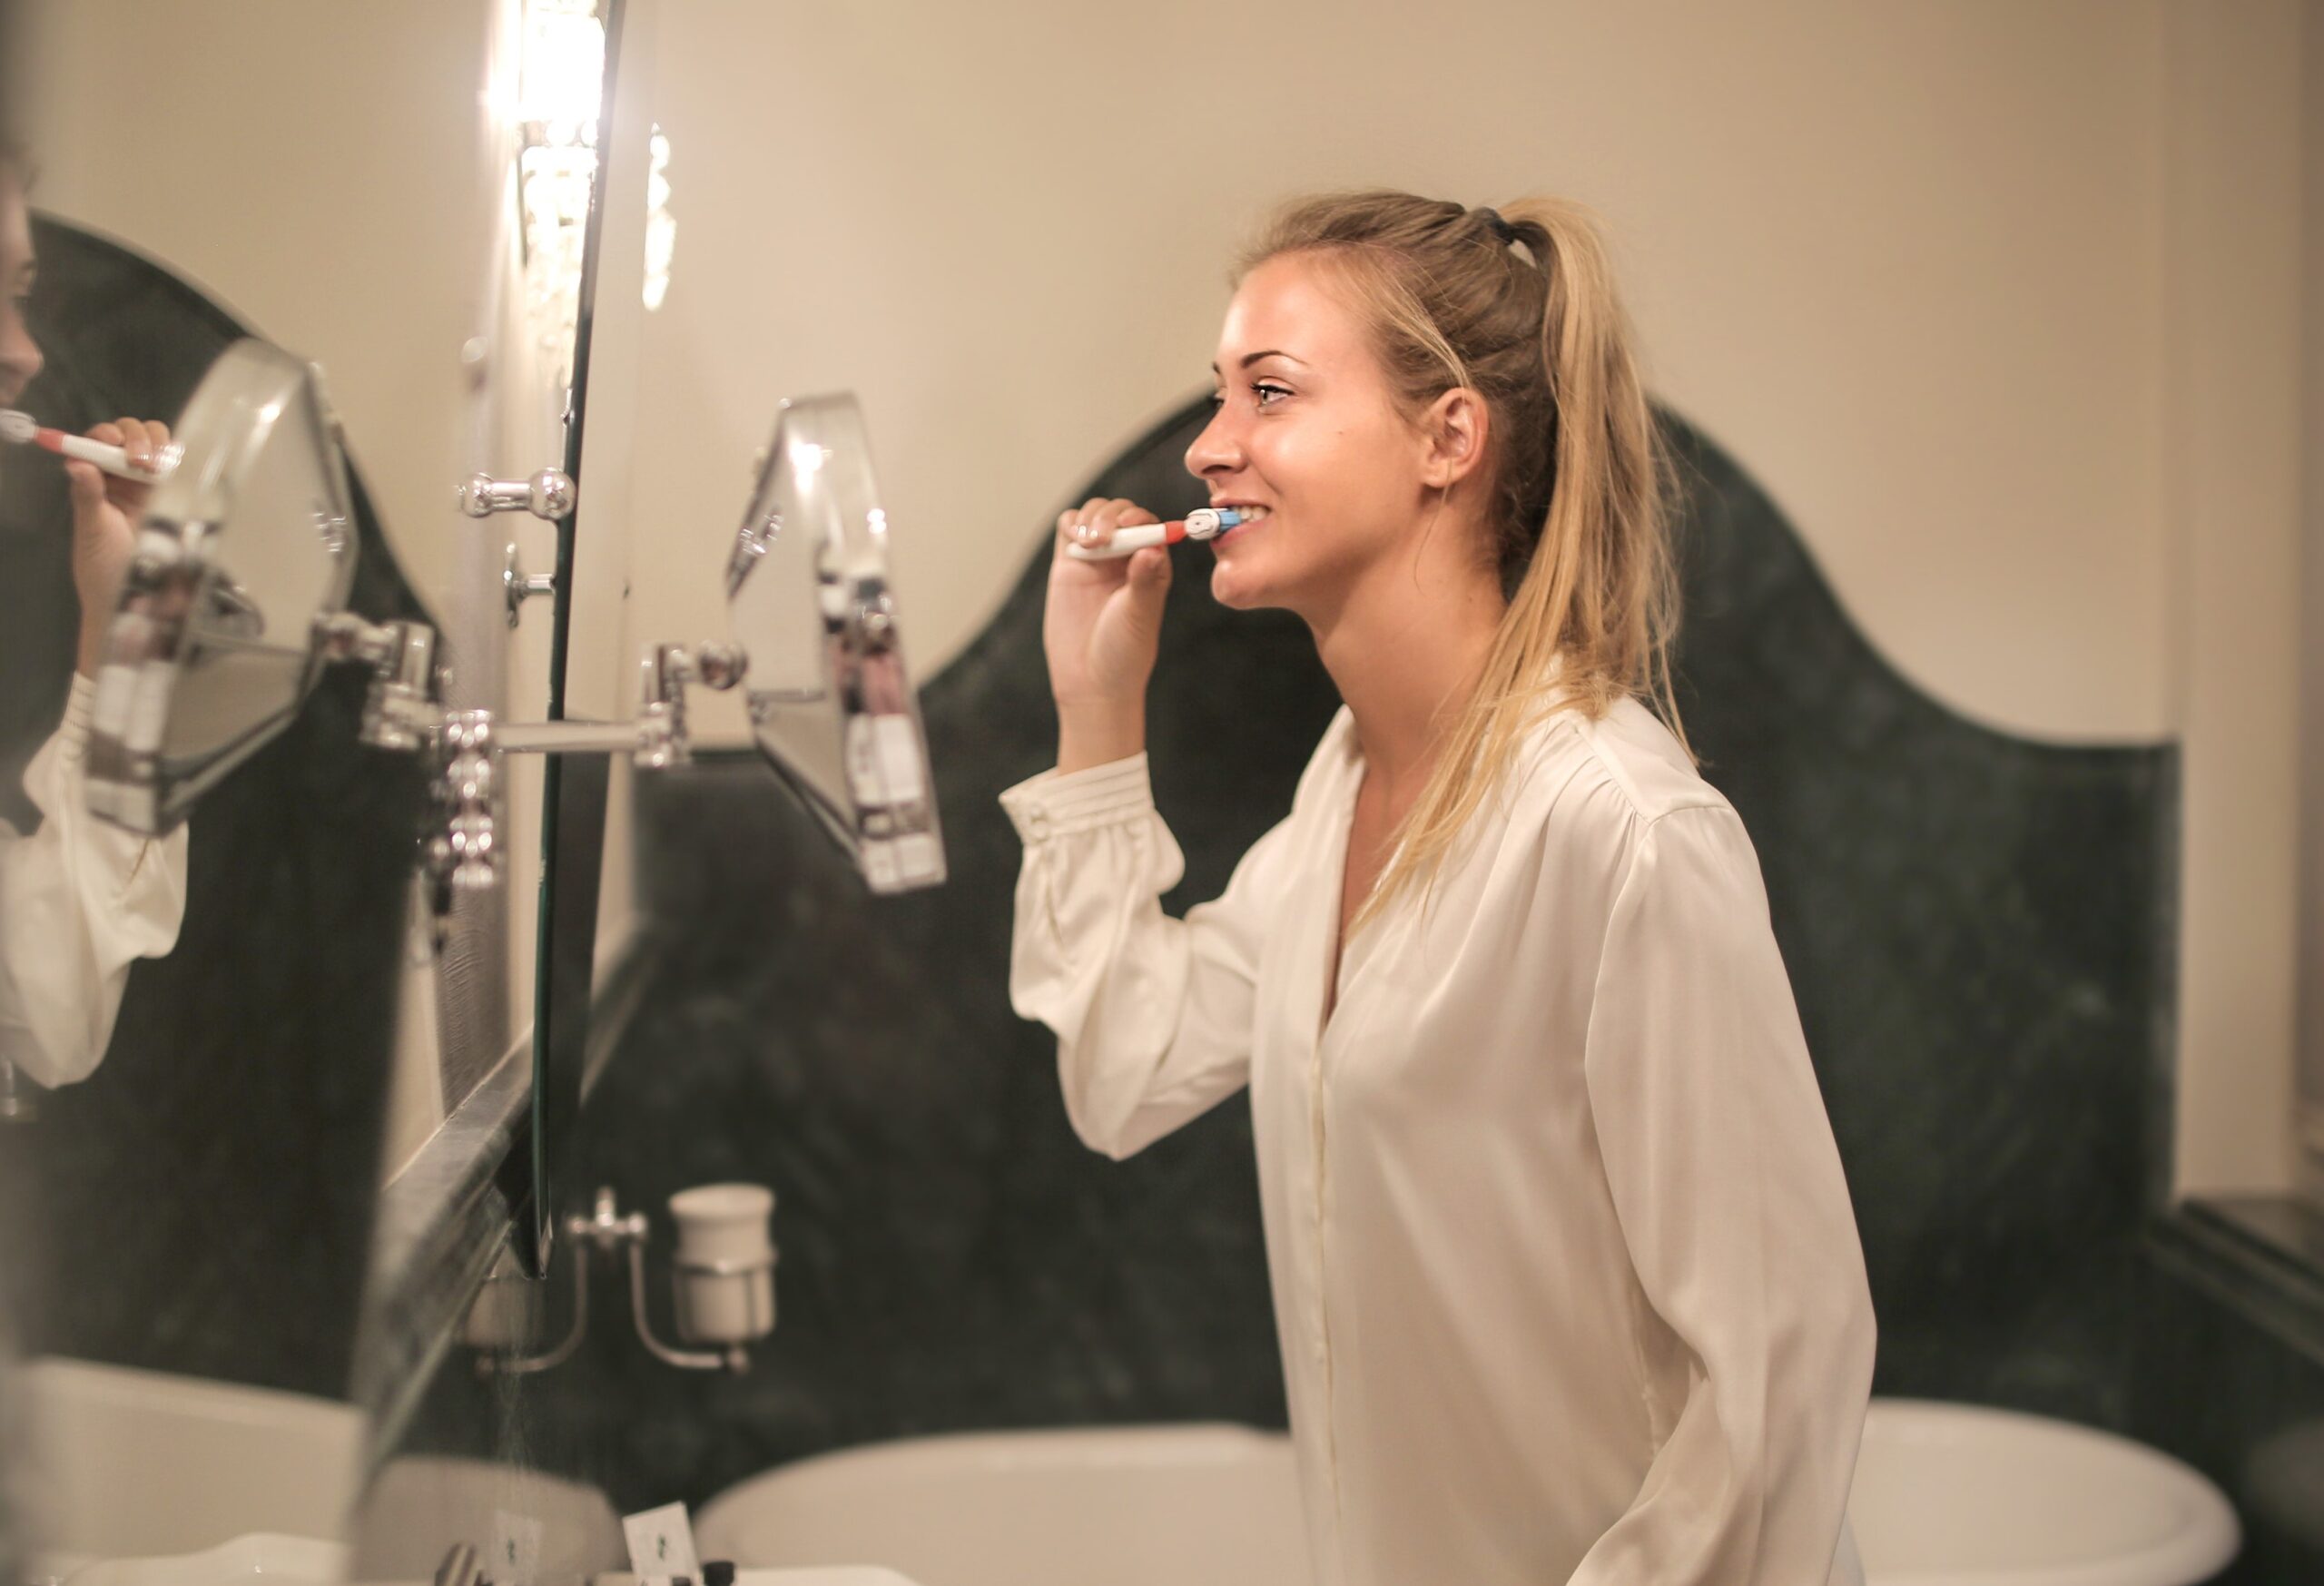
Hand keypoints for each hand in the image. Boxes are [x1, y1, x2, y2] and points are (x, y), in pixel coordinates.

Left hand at [68, 416, 167, 678]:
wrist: (134, 600)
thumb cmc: (104, 568)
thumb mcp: (92, 531)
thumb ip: (86, 496)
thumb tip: (77, 464)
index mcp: (97, 480)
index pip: (100, 441)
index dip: (109, 435)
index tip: (116, 447)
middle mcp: (124, 478)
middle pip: (133, 435)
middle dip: (139, 438)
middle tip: (141, 461)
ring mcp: (153, 487)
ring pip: (160, 448)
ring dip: (161, 447)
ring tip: (160, 467)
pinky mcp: (179, 500)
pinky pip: (183, 471)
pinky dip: (183, 463)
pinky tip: (180, 473)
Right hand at [1044, 497, 1171, 768]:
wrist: (1090, 681)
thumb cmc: (1124, 652)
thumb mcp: (1139, 615)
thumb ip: (1144, 581)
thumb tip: (1153, 549)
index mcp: (1152, 566)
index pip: (1150, 525)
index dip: (1140, 519)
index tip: (1130, 527)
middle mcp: (1126, 557)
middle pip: (1121, 513)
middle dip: (1112, 515)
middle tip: (1104, 537)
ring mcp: (1096, 559)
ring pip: (1094, 514)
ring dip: (1091, 517)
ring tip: (1089, 542)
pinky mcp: (1068, 564)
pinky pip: (1068, 528)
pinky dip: (1071, 523)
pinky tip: (1076, 540)